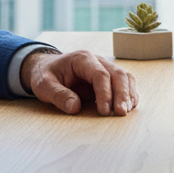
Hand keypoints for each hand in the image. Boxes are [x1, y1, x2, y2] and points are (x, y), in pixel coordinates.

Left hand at [20, 49, 138, 116]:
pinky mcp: (107, 77)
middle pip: (117, 74)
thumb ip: (58, 95)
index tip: (104, 111)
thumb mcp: (44, 85)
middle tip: (121, 114)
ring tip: (126, 112)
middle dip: (122, 94)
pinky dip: (129, 94)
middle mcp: (97, 60)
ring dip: (128, 94)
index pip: (100, 74)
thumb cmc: (46, 75)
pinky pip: (124, 82)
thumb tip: (75, 108)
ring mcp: (104, 67)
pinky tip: (128, 107)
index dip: (105, 93)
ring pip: (125, 77)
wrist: (47, 68)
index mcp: (82, 59)